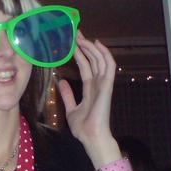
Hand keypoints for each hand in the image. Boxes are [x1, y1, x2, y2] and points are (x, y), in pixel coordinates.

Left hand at [57, 32, 119, 165]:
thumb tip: (61, 82)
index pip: (86, 66)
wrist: (91, 137)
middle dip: (85, 46)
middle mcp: (99, 84)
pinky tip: (96, 44)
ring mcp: (104, 84)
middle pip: (93, 60)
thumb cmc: (84, 127)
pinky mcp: (108, 86)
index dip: (80, 54)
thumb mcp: (71, 108)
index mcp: (91, 88)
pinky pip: (109, 66)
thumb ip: (68, 95)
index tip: (73, 42)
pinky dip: (104, 54)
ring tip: (81, 36)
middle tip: (76, 33)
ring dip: (92, 47)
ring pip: (100, 60)